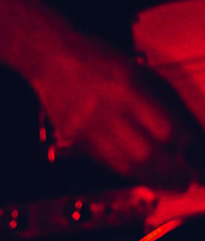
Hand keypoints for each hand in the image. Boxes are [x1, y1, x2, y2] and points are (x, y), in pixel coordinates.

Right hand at [32, 40, 198, 189]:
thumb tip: (188, 136)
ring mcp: (87, 126)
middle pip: (147, 155)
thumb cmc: (97, 59)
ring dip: (152, 178)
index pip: (168, 129)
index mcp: (128, 86)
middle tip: (186, 180)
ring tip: (167, 182)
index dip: (187, 148)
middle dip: (173, 173)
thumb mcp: (139, 72)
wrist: (51, 58)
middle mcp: (107, 109)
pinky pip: (107, 162)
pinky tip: (140, 171)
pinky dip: (128, 170)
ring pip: (126, 165)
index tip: (196, 157)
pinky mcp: (74, 138)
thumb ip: (164, 104)